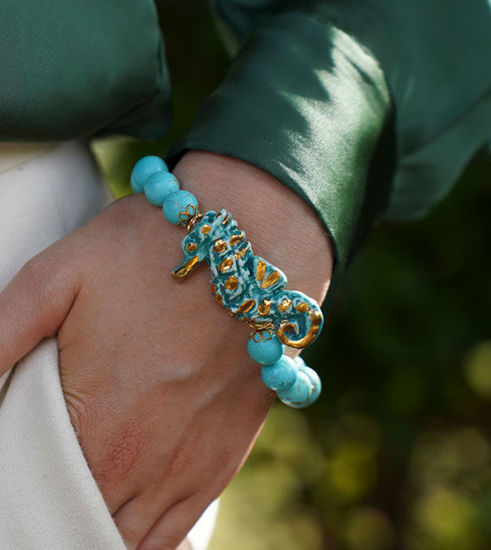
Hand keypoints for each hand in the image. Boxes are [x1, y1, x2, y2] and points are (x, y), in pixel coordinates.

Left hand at [0, 151, 332, 548]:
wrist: (255, 244)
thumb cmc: (155, 251)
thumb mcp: (58, 274)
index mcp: (93, 423)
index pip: (33, 498)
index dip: (17, 502)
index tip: (16, 491)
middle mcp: (141, 463)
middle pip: (78, 525)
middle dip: (50, 522)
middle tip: (36, 509)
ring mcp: (188, 468)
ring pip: (125, 541)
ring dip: (93, 535)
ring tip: (72, 520)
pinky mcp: (224, 459)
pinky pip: (177, 535)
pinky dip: (144, 545)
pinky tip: (125, 530)